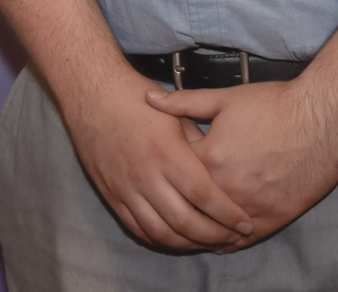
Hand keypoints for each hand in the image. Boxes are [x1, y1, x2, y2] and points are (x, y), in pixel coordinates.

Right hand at [54, 66, 254, 251]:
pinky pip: (138, 228)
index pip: (203, 195)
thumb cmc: (136, 98)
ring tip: (208, 242)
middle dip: (214, 235)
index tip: (245, 222)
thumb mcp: (175, 114)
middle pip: (185, 221)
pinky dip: (160, 240)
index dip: (227, 214)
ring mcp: (125, 188)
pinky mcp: (111, 195)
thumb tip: (221, 171)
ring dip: (189, 244)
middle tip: (233, 237)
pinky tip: (177, 239)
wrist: (92, 94)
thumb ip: (198, 145)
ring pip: (161, 232)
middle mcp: (145, 174)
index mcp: (166, 152)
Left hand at [145, 79, 337, 244]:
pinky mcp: (273, 219)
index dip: (169, 165)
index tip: (169, 162)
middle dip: (180, 200)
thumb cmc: (275, 105)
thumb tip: (149, 98)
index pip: (175, 172)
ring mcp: (251, 207)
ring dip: (199, 228)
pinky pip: (240, 240)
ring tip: (188, 223)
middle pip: (190, 205)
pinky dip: (225, 240)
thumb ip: (183, 103)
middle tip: (173, 196)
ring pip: (213, 229)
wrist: (322, 118)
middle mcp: (227, 188)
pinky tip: (216, 237)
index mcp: (210, 158)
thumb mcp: (225, 98)